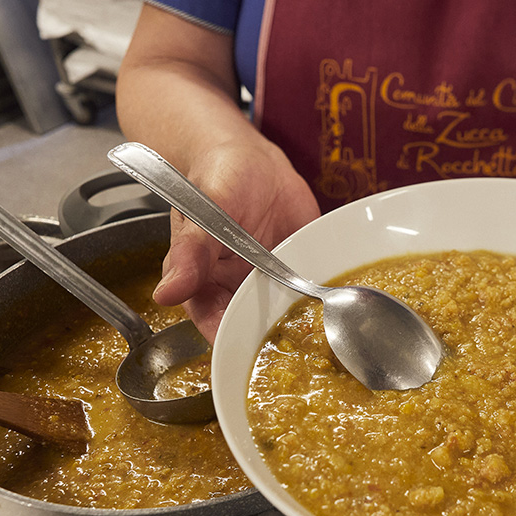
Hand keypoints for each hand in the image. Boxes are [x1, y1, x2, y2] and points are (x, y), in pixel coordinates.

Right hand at [151, 139, 320, 341]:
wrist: (250, 156)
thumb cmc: (215, 179)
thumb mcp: (202, 211)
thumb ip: (190, 253)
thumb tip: (166, 294)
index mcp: (207, 287)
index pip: (217, 328)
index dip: (233, 346)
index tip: (253, 359)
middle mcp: (241, 291)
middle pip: (258, 329)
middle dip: (278, 342)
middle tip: (302, 353)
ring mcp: (276, 282)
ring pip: (291, 315)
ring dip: (310, 325)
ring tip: (331, 334)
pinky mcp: (304, 268)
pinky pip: (318, 288)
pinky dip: (332, 296)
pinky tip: (348, 303)